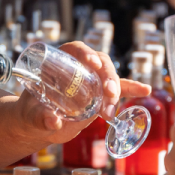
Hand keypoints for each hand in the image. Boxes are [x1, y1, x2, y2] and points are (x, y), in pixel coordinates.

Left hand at [12, 41, 151, 141]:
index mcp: (59, 62)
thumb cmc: (30, 114)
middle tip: (108, 94)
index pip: (75, 49)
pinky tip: (145, 90)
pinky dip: (132, 88)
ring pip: (109, 76)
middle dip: (107, 76)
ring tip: (110, 108)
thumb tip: (51, 120)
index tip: (92, 63)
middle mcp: (79, 67)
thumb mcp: (31, 116)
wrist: (36, 124)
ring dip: (115, 89)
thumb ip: (40, 118)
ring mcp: (92, 80)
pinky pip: (119, 88)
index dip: (85, 53)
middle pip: (98, 62)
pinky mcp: (100, 94)